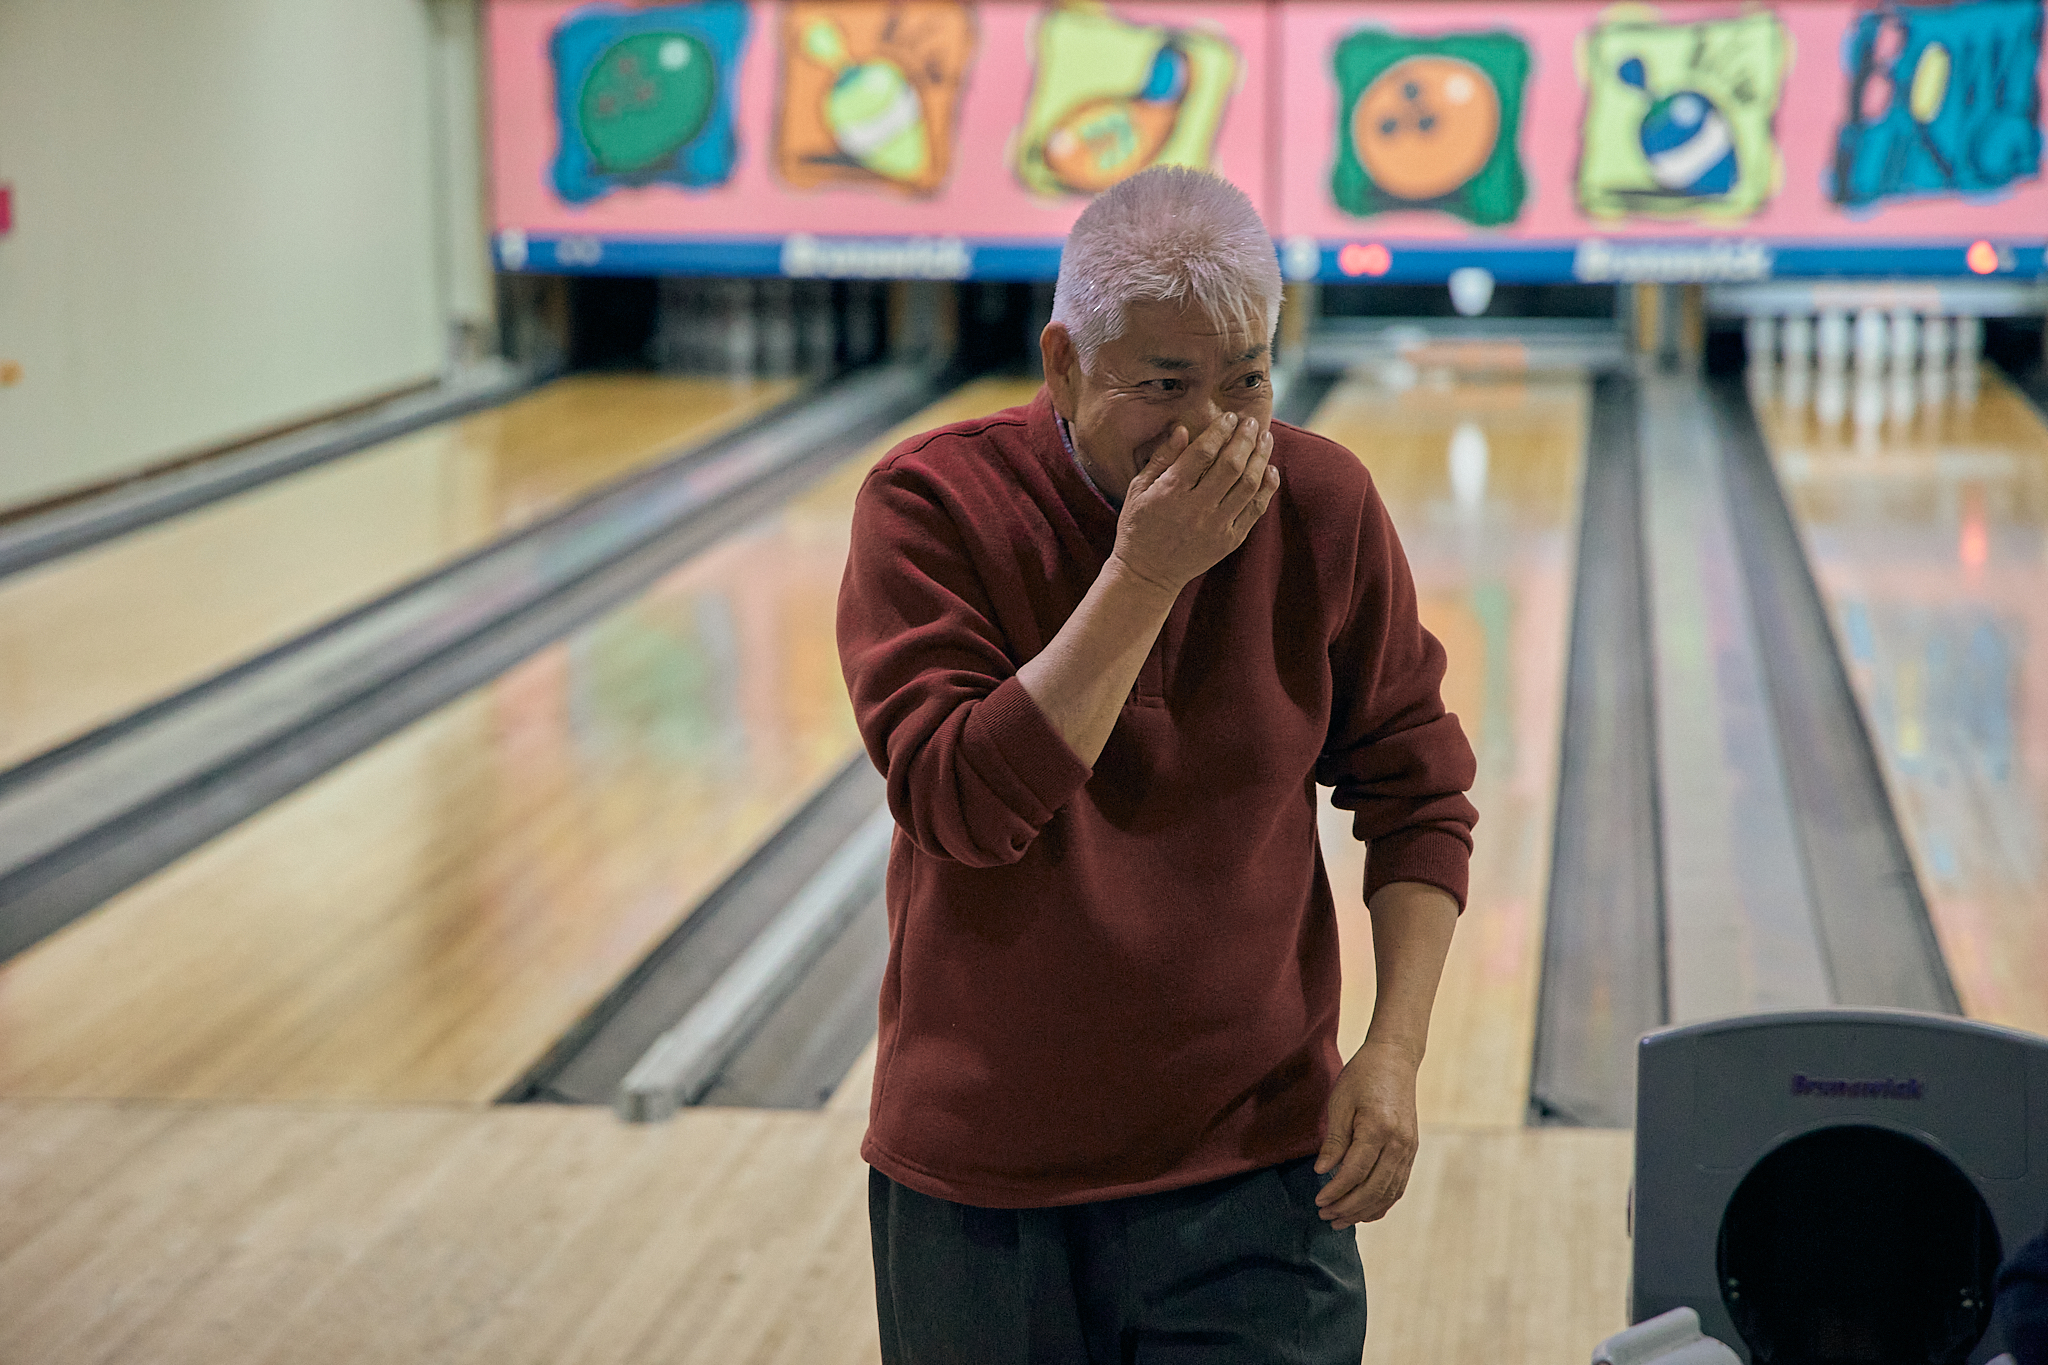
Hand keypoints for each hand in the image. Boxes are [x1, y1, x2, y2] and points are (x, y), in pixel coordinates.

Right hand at [1107, 411, 1277, 596]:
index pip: (1203, 452)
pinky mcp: (1229, 541)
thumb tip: (1183, 429)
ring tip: (1265, 439)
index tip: (1229, 417)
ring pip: (1247, 485)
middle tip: (1252, 422)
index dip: (1220, 430)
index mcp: (1171, 492)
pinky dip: (1266, 488)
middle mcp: (1196, 508)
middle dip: (1245, 439)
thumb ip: (1162, 458)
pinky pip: (1254, 511)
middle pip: (1231, 465)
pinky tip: (1269, 470)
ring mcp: (1216, 526)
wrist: (1147, 574)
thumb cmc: (1138, 527)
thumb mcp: (1138, 489)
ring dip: (1260, 458)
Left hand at [1312, 1041, 1420, 1229]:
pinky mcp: (1411, 1151)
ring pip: (1388, 1192)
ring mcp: (1408, 1149)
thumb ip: (1334, 1140)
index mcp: (1378, 1128)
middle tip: (1326, 1217)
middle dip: (1348, 1207)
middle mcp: (1398, 1143)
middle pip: (1373, 1188)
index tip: (1318, 1202)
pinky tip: (1365, 1211)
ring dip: (1364, 1211)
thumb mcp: (1340, 1102)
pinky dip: (1382, 1202)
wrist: (1395, 1060)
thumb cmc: (1362, 1077)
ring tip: (1341, 1220)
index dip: (1336, 1191)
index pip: (1355, 1172)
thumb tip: (1323, 1172)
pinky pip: (1398, 1185)